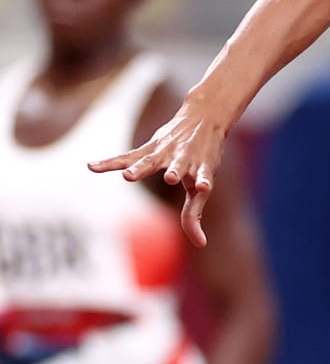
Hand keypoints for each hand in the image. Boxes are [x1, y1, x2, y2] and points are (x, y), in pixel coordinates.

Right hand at [89, 94, 232, 245]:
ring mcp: (165, 151)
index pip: (202, 178)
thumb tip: (201, 244)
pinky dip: (110, 162)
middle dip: (174, 171)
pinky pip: (126, 157)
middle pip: (177, 166)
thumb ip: (194, 215)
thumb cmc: (202, 159)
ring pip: (150, 159)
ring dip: (141, 167)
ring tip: (128, 176)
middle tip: (170, 178)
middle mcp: (184, 158)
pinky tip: (91, 166)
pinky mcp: (149, 147)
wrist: (203, 118)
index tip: (205, 186)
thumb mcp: (202, 184)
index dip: (203, 182)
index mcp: (201, 167)